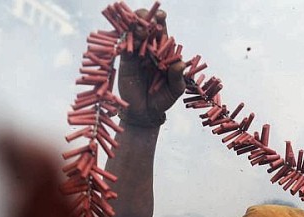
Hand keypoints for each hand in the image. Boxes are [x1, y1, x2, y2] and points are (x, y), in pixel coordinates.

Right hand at [118, 9, 185, 124]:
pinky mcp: (124, 61)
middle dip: (146, 17)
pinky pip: (123, 46)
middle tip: (149, 20)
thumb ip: (177, 77)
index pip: (162, 31)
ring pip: (132, 32)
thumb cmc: (163, 99)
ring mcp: (135, 53)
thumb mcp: (175, 90)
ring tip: (140, 29)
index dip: (160, 21)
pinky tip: (128, 37)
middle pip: (145, 26)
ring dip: (134, 26)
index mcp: (163, 51)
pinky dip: (125, 40)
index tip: (161, 16)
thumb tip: (181, 64)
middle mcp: (149, 49)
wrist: (146, 113)